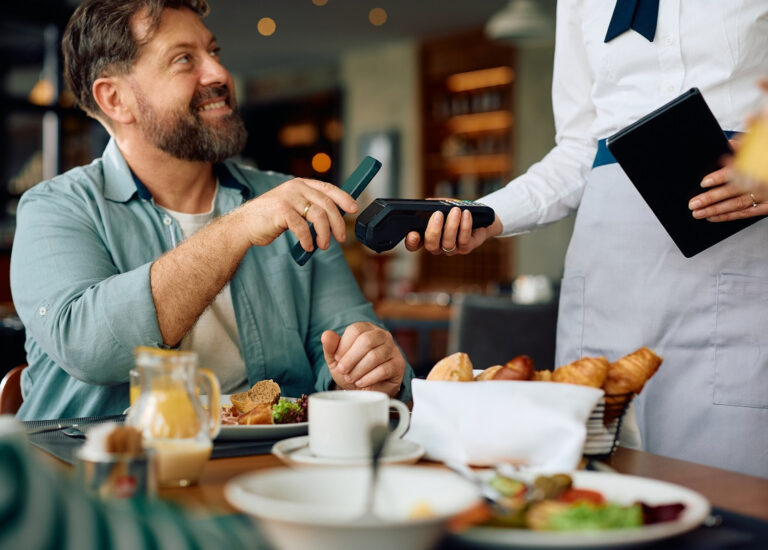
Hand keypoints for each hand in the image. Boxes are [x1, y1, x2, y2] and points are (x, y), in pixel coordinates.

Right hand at [238, 178, 357, 250]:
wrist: (244, 225)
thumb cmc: (270, 219)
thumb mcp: (292, 207)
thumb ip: (309, 207)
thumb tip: (333, 218)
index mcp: (300, 184)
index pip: (328, 188)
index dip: (344, 198)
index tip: (354, 209)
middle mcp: (295, 187)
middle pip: (326, 204)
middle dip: (337, 223)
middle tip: (342, 238)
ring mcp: (288, 198)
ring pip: (318, 215)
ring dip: (324, 234)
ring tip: (323, 246)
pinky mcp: (281, 210)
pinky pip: (302, 227)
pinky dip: (308, 239)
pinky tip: (307, 247)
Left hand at [321, 322, 404, 396]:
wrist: (365, 388)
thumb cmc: (351, 369)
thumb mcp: (336, 359)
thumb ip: (330, 347)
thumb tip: (326, 335)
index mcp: (366, 328)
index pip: (355, 330)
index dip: (343, 346)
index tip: (337, 360)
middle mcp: (382, 335)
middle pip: (366, 341)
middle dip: (351, 359)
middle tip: (343, 371)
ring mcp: (392, 349)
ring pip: (375, 356)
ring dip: (359, 370)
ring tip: (351, 378)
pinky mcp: (398, 364)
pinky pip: (384, 369)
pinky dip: (368, 378)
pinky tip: (361, 383)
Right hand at [404, 204, 502, 254]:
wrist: (477, 217)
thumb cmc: (454, 211)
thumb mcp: (440, 206)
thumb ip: (431, 206)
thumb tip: (427, 204)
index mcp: (427, 237)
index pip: (414, 245)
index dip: (411, 242)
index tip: (413, 233)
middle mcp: (438, 246)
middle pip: (431, 246)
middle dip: (434, 230)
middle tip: (438, 214)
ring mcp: (451, 249)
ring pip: (448, 243)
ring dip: (451, 225)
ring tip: (455, 210)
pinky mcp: (465, 248)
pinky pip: (464, 240)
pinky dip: (465, 226)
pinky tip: (466, 214)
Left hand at [689, 140, 767, 220]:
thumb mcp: (767, 143)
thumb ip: (752, 140)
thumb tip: (731, 143)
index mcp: (762, 167)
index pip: (739, 172)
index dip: (721, 177)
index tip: (704, 181)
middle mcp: (764, 183)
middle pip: (735, 191)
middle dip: (712, 198)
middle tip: (694, 203)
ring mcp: (767, 196)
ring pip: (738, 204)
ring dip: (716, 210)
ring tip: (698, 213)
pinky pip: (747, 213)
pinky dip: (729, 216)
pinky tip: (713, 217)